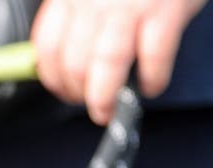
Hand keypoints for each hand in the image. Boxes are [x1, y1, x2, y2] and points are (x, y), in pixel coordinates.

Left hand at [31, 0, 206, 124]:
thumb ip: (75, 16)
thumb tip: (63, 62)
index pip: (46, 47)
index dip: (53, 78)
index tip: (64, 92)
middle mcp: (93, 0)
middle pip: (73, 61)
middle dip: (78, 94)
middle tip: (90, 106)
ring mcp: (130, 5)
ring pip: (106, 64)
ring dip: (104, 97)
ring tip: (108, 111)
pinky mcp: (167, 9)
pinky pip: (154, 54)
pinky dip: (152, 78)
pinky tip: (151, 86)